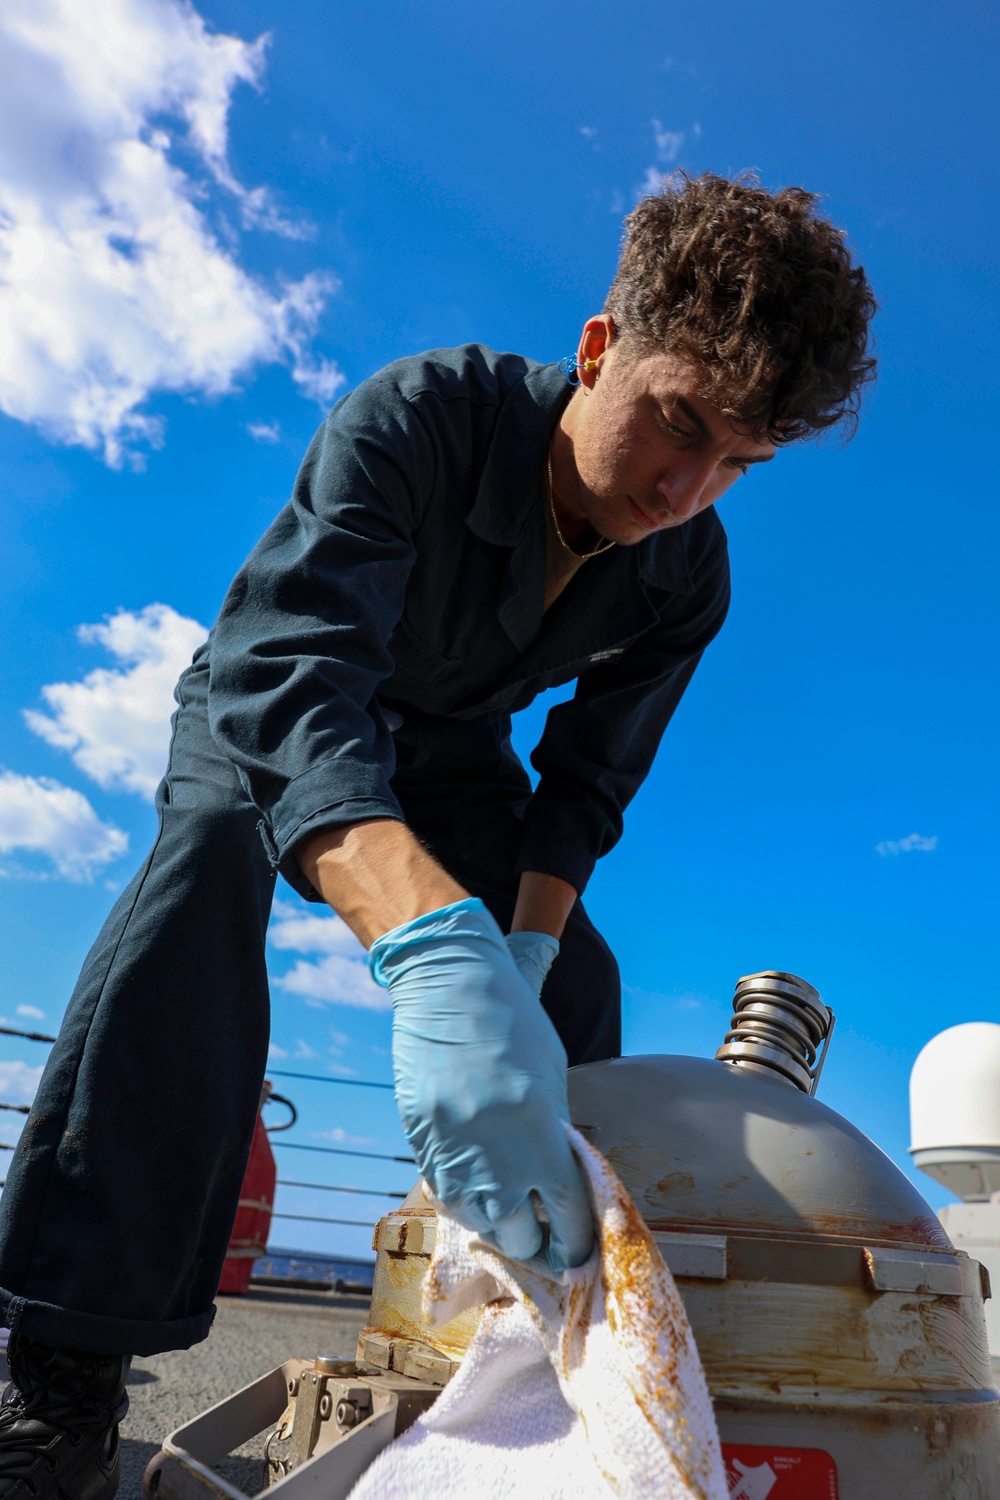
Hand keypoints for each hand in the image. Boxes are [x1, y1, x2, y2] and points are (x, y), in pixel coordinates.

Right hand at [370, 898, 591, 1269]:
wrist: (447, 988)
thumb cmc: (511, 1020)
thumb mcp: (550, 1075)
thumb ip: (554, 1129)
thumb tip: (558, 1172)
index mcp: (541, 1137)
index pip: (568, 1215)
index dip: (576, 1241)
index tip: (578, 1248)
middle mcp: (498, 1159)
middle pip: (520, 1234)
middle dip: (537, 1242)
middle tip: (545, 1238)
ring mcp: (456, 1157)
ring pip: (479, 1223)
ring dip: (499, 1224)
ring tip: (511, 1215)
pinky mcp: (424, 1147)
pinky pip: (448, 1196)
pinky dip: (467, 1201)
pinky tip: (478, 1188)